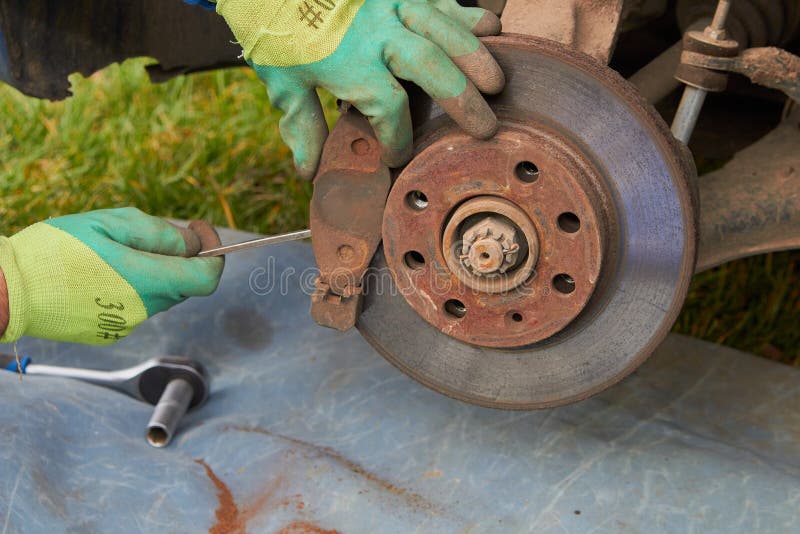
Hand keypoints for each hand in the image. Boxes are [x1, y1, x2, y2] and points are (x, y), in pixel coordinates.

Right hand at [0, 208, 223, 344]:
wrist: (9, 290)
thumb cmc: (54, 251)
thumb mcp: (108, 224)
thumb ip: (157, 233)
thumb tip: (192, 243)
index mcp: (148, 280)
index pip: (208, 277)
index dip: (214, 254)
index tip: (200, 233)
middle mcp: (145, 309)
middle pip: (185, 284)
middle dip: (179, 258)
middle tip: (150, 236)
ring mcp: (128, 324)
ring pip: (161, 295)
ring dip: (154, 273)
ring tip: (116, 255)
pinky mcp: (112, 333)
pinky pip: (138, 307)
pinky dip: (134, 289)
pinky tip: (102, 276)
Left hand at [216, 0, 504, 177]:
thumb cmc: (276, 30)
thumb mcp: (283, 81)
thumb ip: (302, 125)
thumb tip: (309, 171)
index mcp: (349, 62)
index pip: (389, 109)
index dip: (397, 138)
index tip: (395, 156)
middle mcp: (378, 31)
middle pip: (433, 68)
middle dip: (464, 101)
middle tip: (486, 128)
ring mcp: (392, 3)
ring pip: (446, 29)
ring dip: (477, 57)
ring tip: (498, 84)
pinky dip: (466, 15)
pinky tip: (489, 29)